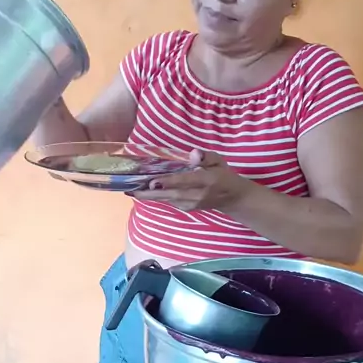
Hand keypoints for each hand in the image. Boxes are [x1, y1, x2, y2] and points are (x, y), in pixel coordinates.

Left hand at [129, 149, 250, 211]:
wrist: (232, 198)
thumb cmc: (224, 175)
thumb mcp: (220, 161)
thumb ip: (207, 157)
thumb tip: (194, 154)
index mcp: (207, 181)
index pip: (185, 181)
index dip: (169, 182)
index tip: (152, 181)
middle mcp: (197, 195)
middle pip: (171, 194)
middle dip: (150, 193)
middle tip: (130, 189)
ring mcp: (192, 204)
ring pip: (167, 200)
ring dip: (149, 196)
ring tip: (130, 190)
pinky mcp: (187, 208)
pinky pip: (169, 202)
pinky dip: (156, 197)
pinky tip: (143, 192)